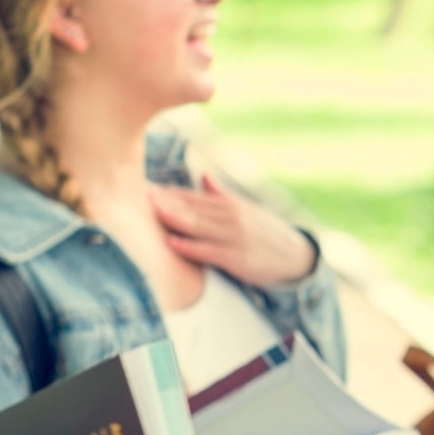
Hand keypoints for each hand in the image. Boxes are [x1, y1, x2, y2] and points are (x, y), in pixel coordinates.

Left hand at [150, 174, 317, 287]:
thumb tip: (204, 176)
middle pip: (191, 207)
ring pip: (197, 225)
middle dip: (165, 201)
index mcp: (229, 204)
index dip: (168, 192)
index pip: (192, 196)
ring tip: (152, 210)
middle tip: (139, 194)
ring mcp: (233, 237)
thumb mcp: (245, 210)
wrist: (294, 256)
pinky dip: (190, 246)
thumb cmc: (265, 233)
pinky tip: (172, 242)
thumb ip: (220, 195)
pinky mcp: (236, 258)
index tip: (144, 187)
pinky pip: (208, 251)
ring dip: (174, 218)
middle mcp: (231, 216)